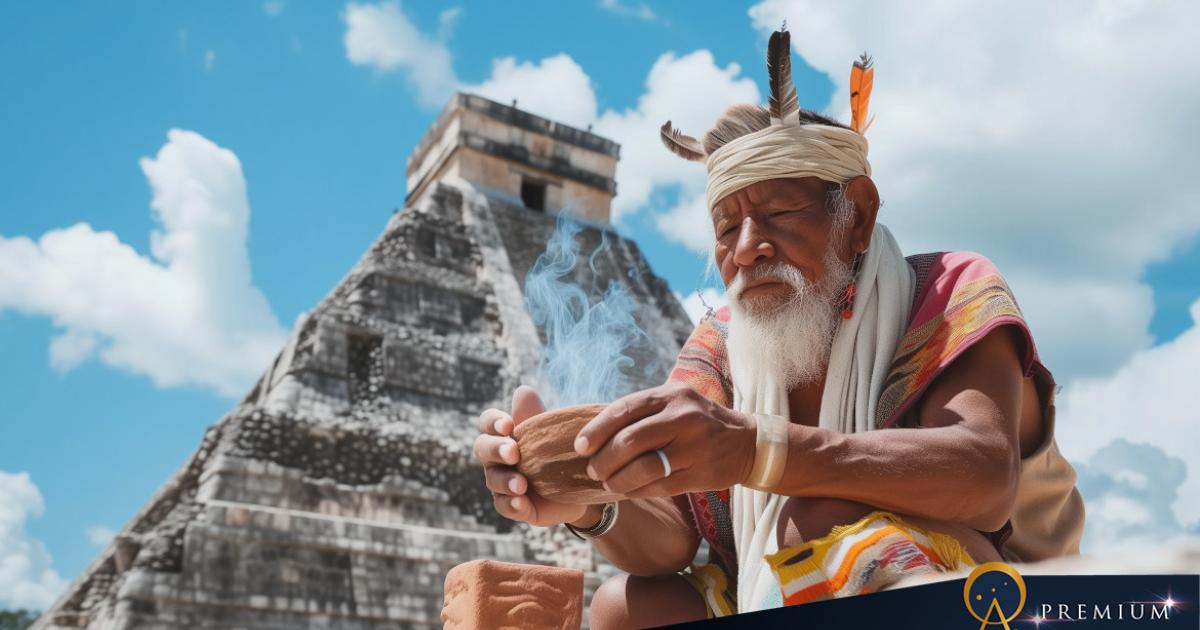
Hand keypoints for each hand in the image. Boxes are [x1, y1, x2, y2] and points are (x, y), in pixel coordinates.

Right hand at [473, 386, 588, 527]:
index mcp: (502, 434)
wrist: (578, 484)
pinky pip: (504, 506)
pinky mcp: (513, 505)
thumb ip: (534, 415)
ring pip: (493, 480)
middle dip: (496, 449)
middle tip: (513, 453)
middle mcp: (496, 458)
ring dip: (505, 481)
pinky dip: (512, 505)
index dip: (493, 422)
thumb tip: (523, 391)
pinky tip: (521, 503)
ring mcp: (501, 483)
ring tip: (522, 485)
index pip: (487, 423)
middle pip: (483, 449)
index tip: (509, 425)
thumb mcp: (549, 432)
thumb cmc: (556, 450)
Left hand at [574, 381, 756, 497]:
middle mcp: (683, 417)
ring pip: (644, 468)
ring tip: (608, 483)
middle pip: (630, 441)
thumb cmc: (696, 421)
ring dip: (618, 480)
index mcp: (671, 395)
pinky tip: (629, 491)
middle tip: (593, 470)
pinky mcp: (702, 473)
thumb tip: (593, 432)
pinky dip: (637, 491)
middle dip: (604, 459)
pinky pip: (659, 486)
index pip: (624, 409)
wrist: (746, 442)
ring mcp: (694, 446)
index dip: (597, 430)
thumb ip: (641, 413)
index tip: (580, 446)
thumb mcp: (673, 404)